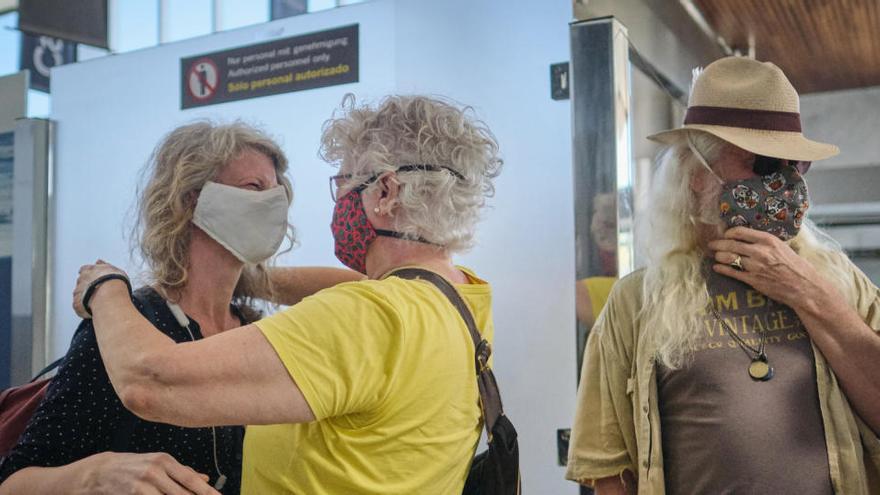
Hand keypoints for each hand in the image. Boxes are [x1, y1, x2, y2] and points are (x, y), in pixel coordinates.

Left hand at [73, 260, 127, 318]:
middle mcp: (82, 280)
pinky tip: (92, 309)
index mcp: (90, 270)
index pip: (84, 269)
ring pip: (79, 294)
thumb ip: (104, 265)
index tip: (92, 277)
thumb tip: (100, 262)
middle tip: (97, 291)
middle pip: (80, 282)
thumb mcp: (114, 269)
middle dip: (86, 286)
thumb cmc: (114, 281)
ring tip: (96, 302)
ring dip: (85, 297)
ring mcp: (78, 292)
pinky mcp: (77, 304)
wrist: (110, 295)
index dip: (88, 273)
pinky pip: (79, 307)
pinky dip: (84, 308)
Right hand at [82, 451, 220, 494]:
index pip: (190, 479)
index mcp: (165, 461)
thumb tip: (205, 479)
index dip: (206, 491)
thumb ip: (181, 472)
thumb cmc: (134, 467)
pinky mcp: (134, 494)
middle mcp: (156, 471)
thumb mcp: (158, 464)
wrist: (101, 471)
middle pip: (182, 493)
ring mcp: (144, 483)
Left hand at [707, 227, 836, 308]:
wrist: (804, 287)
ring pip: (728, 257)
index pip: (739, 231)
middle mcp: (759, 251)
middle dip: (717, 243)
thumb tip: (750, 238)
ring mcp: (754, 266)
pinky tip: (716, 267)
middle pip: (730, 244)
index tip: (724, 235)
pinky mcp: (752, 280)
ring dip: (718, 256)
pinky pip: (731, 272)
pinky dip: (721, 269)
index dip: (728, 233)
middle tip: (711, 244)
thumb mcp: (783, 247)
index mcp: (768, 240)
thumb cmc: (796, 266)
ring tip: (715, 255)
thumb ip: (766, 242)